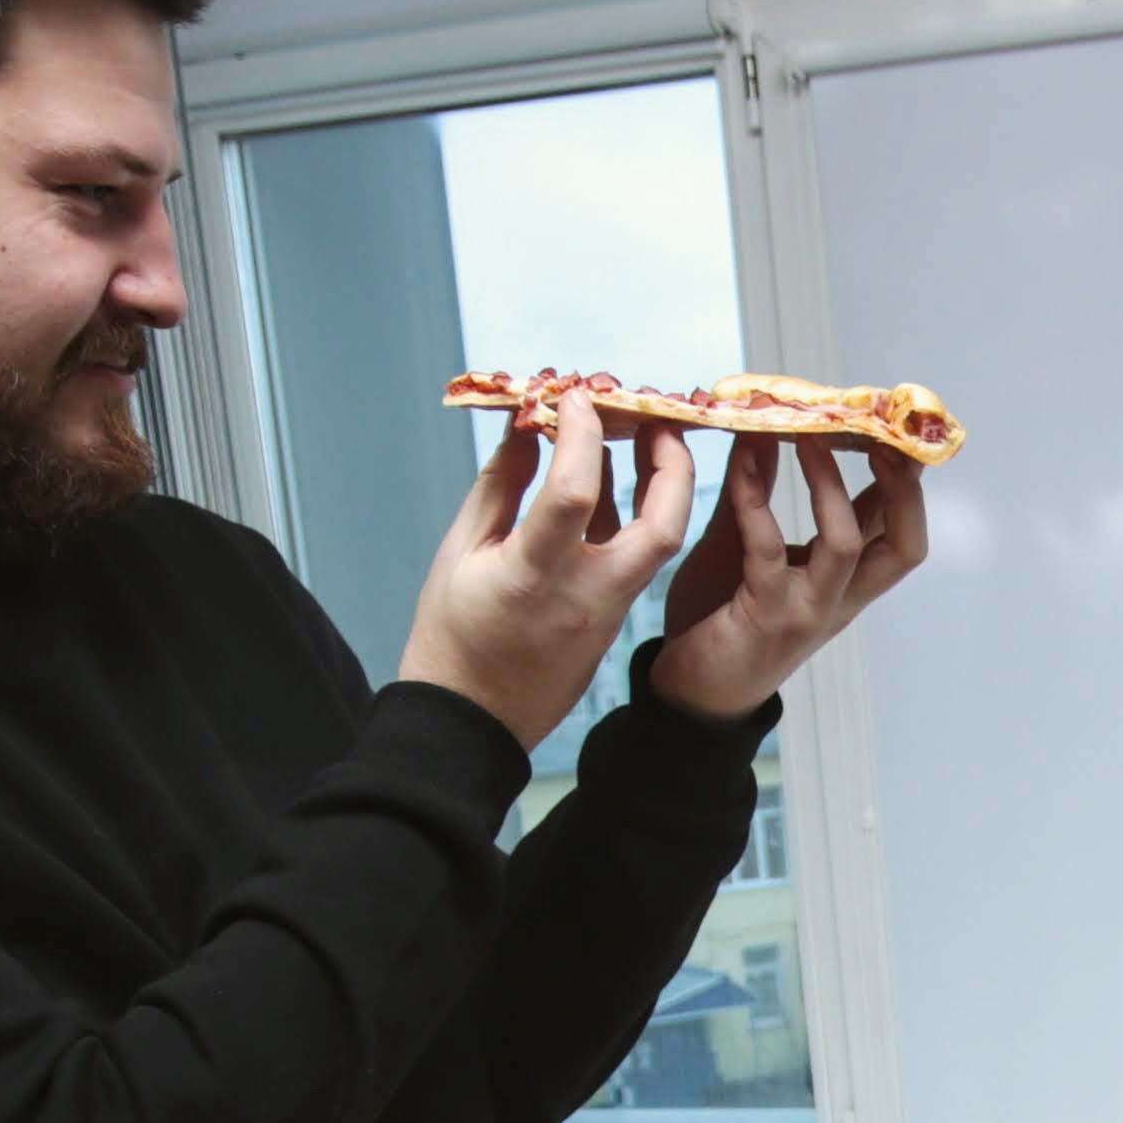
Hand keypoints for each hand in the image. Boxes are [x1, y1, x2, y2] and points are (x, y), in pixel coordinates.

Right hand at [401, 395, 694, 746]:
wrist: (470, 725)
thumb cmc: (450, 637)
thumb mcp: (460, 554)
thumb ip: (499, 487)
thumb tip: (528, 429)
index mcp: (534, 576)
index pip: (575, 492)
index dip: (581, 434)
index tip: (575, 397)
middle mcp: (584, 595)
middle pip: (661, 526)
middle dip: (672, 464)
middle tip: (658, 418)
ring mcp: (606, 614)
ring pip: (658, 543)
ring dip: (662, 487)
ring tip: (644, 437)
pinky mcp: (612, 626)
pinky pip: (633, 560)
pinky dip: (630, 516)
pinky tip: (610, 482)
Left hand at [651, 431, 930, 720]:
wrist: (690, 693)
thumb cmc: (720, 618)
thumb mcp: (746, 545)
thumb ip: (761, 494)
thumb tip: (769, 432)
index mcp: (846, 581)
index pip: (897, 527)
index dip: (907, 478)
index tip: (893, 426)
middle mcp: (841, 597)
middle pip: (905, 544)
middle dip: (903, 487)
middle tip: (881, 435)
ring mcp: (809, 609)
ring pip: (846, 542)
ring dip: (828, 483)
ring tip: (807, 435)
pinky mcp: (767, 615)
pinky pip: (768, 548)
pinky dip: (755, 499)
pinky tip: (740, 461)